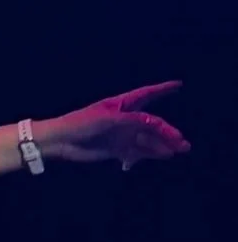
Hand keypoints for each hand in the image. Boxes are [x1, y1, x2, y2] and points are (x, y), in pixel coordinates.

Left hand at [37, 82, 186, 171]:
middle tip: (182, 142)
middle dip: (168, 132)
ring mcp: (121, 135)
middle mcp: (124, 119)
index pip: (146, 95)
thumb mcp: (110, 120)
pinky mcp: (116, 149)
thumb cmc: (82, 124)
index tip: (178, 84)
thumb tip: (157, 122)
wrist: (60, 142)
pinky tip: (161, 157)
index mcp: (121, 105)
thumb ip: (134, 121)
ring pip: (147, 139)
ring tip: (177, 152)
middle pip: (152, 124)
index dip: (162, 89)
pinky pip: (137, 152)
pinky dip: (148, 154)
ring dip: (162, 145)